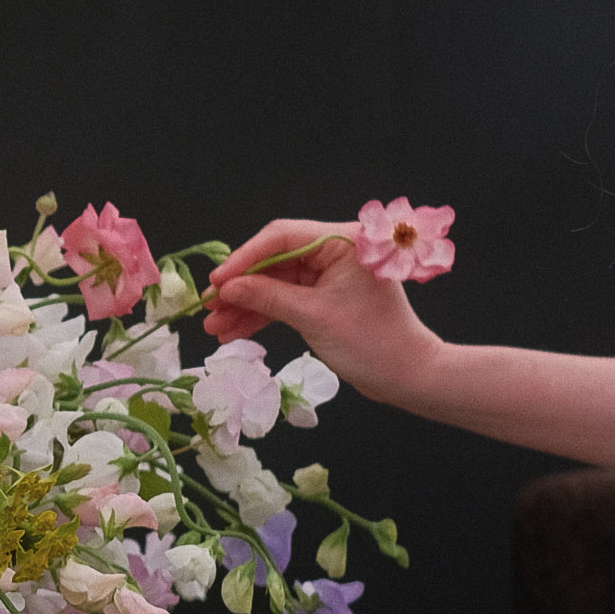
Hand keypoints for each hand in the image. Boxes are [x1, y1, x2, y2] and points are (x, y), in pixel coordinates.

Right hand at [204, 217, 443, 404]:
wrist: (405, 376)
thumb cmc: (371, 342)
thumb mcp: (313, 316)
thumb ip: (268, 297)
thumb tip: (226, 288)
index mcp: (343, 241)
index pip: (282, 237)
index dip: (244, 258)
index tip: (217, 282)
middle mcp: (335, 251)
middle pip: (274, 261)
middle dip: (241, 287)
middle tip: (209, 307)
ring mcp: (327, 275)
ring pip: (274, 283)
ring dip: (245, 305)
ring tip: (215, 327)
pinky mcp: (323, 297)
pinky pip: (284, 300)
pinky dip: (261, 315)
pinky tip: (233, 331)